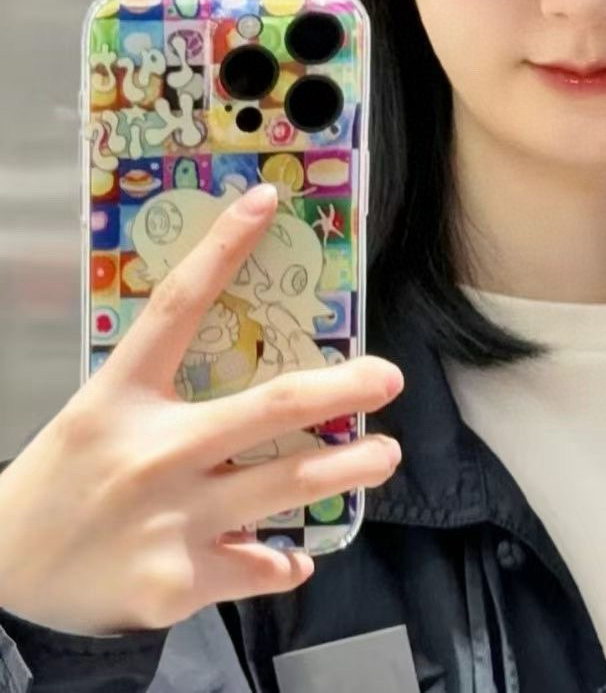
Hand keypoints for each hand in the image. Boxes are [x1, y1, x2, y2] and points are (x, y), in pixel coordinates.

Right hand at [0, 183, 402, 635]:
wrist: (5, 571)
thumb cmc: (69, 478)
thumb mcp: (104, 412)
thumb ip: (167, 386)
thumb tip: (249, 368)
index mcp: (123, 394)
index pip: (178, 305)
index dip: (223, 247)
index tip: (264, 202)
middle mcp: (156, 450)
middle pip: (271, 405)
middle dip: (343, 389)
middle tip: (389, 376)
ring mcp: (172, 518)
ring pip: (288, 485)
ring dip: (348, 469)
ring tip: (382, 455)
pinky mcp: (179, 581)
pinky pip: (259, 567)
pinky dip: (284, 560)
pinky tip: (295, 554)